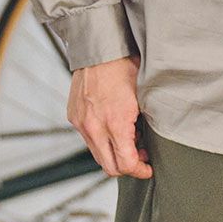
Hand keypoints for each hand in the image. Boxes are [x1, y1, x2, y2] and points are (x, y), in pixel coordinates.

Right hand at [69, 54, 153, 177]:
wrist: (99, 50)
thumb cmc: (124, 68)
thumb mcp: (143, 98)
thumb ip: (143, 126)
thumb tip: (147, 143)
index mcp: (115, 123)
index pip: (126, 163)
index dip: (140, 171)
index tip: (148, 168)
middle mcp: (94, 127)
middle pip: (110, 167)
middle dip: (127, 167)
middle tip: (141, 157)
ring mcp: (81, 123)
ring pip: (98, 155)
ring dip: (114, 155)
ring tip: (128, 141)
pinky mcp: (74, 117)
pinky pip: (89, 140)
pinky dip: (102, 141)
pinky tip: (113, 128)